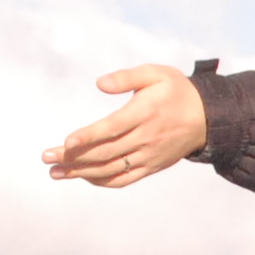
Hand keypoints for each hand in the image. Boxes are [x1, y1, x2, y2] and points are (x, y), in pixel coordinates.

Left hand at [44, 65, 209, 187]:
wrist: (207, 118)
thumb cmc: (176, 90)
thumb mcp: (156, 73)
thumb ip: (127, 77)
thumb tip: (99, 84)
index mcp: (145, 113)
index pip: (112, 128)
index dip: (88, 136)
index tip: (66, 141)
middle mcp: (146, 138)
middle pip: (105, 152)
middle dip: (73, 157)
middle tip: (46, 158)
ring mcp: (149, 155)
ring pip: (111, 168)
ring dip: (81, 172)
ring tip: (56, 172)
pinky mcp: (151, 166)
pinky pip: (124, 179)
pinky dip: (102, 181)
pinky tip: (83, 177)